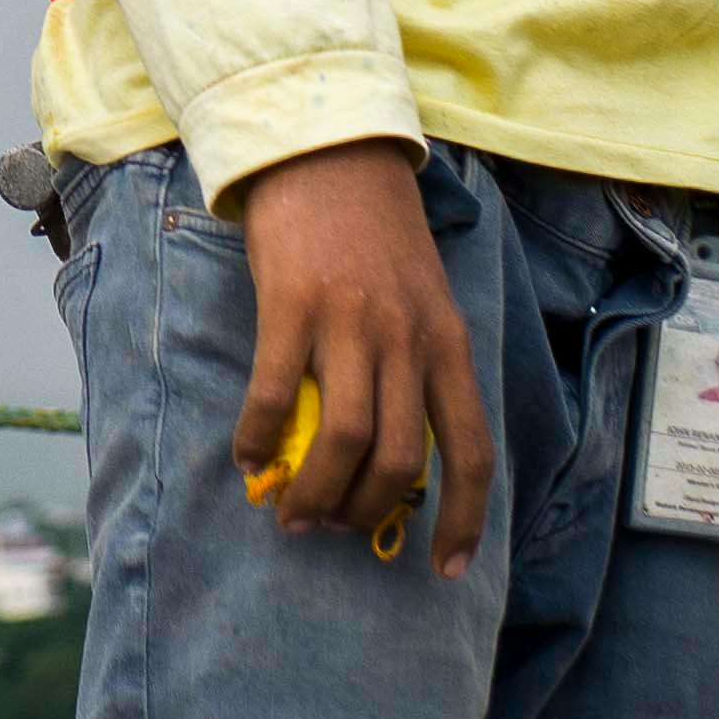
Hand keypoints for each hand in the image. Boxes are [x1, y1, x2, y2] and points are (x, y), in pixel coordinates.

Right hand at [228, 139, 488, 571]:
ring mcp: (351, 323)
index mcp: (448, 343)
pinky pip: (275, 395)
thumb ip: (413, 366)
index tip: (446, 569)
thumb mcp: (419, 300)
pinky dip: (259, 439)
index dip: (464, 520)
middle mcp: (408, 339)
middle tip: (331, 527)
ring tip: (290, 511)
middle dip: (364, 513)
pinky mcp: (293, 305)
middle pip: (398, 461)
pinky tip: (248, 457)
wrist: (327, 150)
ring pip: (342, 442)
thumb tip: (387, 452)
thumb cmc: (373, 232)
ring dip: (313, 493)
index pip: (470, 452)